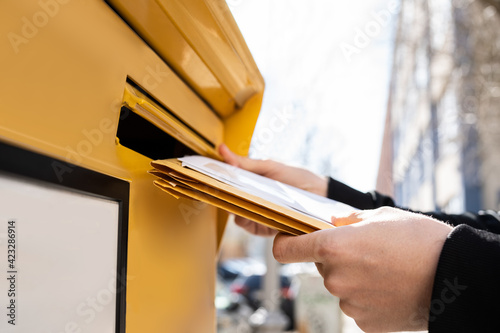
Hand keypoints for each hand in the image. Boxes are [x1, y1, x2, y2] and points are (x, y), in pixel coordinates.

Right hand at [218, 144, 328, 235]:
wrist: (321, 196)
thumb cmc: (297, 178)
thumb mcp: (270, 166)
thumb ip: (245, 163)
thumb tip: (222, 149)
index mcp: (250, 182)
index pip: (226, 182)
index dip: (216, 179)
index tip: (209, 173)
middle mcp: (250, 199)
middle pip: (227, 199)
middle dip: (224, 194)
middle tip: (223, 186)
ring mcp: (255, 214)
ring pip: (235, 214)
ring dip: (237, 207)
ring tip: (244, 199)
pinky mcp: (262, 228)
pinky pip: (248, 225)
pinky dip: (249, 219)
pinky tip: (255, 211)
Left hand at [273, 207, 452, 331]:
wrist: (454, 276)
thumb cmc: (418, 240)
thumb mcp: (380, 216)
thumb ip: (347, 221)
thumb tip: (333, 225)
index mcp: (333, 246)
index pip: (286, 249)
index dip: (284, 243)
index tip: (288, 241)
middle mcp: (335, 277)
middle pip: (321, 265)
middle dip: (336, 258)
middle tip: (365, 251)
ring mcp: (349, 302)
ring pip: (339, 286)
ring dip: (353, 277)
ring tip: (384, 269)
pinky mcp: (363, 322)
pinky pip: (355, 304)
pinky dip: (366, 296)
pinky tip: (388, 288)